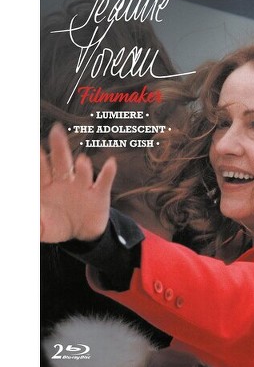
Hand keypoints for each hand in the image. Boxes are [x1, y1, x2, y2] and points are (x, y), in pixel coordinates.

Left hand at [40, 123, 116, 242]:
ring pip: (82, 172)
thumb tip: (29, 219)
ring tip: (82, 161)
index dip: (39, 159)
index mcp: (48, 185)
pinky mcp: (99, 195)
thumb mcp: (42, 227)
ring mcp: (83, 186)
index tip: (35, 148)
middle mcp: (65, 182)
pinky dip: (108, 172)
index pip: (41, 169)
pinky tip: (111, 163)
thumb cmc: (58, 225)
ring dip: (82, 167)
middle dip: (59, 147)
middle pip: (62, 161)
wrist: (82, 234)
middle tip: (57, 131)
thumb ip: (34, 222)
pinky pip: (104, 182)